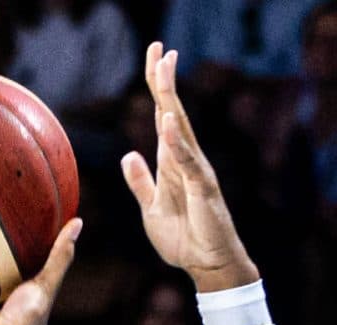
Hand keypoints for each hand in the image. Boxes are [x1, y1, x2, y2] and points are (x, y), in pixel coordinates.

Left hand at [121, 45, 255, 290]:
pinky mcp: (203, 190)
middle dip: (165, 80)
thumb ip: (141, 182)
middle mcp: (186, 160)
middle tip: (160, 48)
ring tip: (164, 71)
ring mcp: (196, 172)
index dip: (157, 87)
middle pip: (173, 112)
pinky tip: (168, 123)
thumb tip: (128, 155)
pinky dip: (177, 143)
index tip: (154, 56)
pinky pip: (188, 162)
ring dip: (170, 100)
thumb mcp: (151, 208)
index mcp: (171, 162)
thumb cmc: (184, 238)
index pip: (162, 117)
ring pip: (181, 129)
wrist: (207, 264)